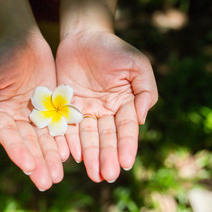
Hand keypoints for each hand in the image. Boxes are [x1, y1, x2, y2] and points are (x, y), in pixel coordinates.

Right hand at [0, 31, 67, 190]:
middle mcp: (17, 118)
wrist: (21, 37)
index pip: (9, 139)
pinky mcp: (52, 106)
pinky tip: (70, 153)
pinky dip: (63, 139)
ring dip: (51, 157)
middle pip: (29, 144)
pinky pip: (58, 125)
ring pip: (44, 139)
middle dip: (38, 162)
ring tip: (59, 175)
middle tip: (48, 182)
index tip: (30, 167)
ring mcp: (35, 113)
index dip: (18, 153)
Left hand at [56, 31, 157, 182]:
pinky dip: (70, 140)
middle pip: (106, 138)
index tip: (125, 164)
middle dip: (106, 156)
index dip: (126, 146)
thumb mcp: (136, 65)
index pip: (126, 129)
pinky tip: (72, 155)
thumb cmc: (113, 49)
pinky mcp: (66, 107)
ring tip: (91, 173)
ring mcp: (84, 111)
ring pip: (87, 137)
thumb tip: (140, 120)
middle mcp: (104, 112)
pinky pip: (67, 127)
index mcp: (124, 104)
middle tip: (105, 176)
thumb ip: (144, 91)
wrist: (84, 35)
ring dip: (90, 155)